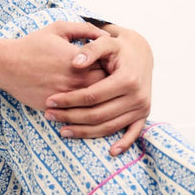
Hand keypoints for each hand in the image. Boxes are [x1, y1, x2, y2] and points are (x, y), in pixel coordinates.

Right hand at [0, 21, 109, 109]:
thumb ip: (86, 29)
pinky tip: (81, 104)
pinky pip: (74, 114)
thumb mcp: (59, 28)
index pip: (110, 69)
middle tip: (109, 83)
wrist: (6, 64)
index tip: (112, 66)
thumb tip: (107, 36)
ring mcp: (64, 97)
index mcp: (79, 61)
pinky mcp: (53, 108)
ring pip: (92, 105)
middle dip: (109, 86)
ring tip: (97, 94)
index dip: (113, 68)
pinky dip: (80, 110)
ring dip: (96, 101)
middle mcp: (74, 81)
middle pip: (105, 89)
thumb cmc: (33, 44)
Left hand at [43, 25, 152, 154]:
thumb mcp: (106, 41)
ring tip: (62, 131)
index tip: (50, 100)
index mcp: (127, 79)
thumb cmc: (119, 47)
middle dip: (71, 117)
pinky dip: (123, 143)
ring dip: (85, 132)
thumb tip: (74, 63)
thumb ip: (90, 50)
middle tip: (49, 116)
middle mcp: (137, 96)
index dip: (69, 100)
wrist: (141, 51)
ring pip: (110, 126)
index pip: (92, 96)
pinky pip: (133, 133)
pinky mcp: (144, 113)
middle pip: (98, 114)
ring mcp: (142, 107)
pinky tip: (110, 152)